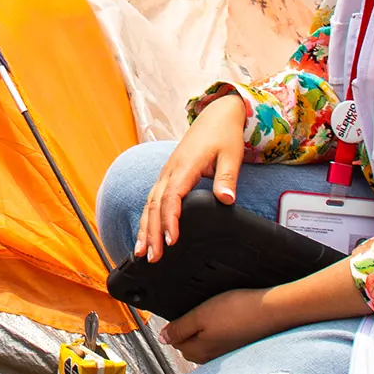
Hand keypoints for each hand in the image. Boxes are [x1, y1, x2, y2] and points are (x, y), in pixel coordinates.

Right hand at [136, 94, 247, 262]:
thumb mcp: (231, 155)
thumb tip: (226, 200)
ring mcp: (165, 173)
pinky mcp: (166, 176)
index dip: (170, 220)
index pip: (172, 197)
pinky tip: (145, 235)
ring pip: (148, 204)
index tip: (171, 240)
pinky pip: (151, 200)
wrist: (216, 116)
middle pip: (154, 205)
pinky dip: (146, 219)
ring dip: (144, 229)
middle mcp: (170, 171)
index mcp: (185, 166)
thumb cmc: (223, 135)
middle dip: (152, 233)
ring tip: (142, 254)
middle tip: (153, 257)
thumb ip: (227, 178)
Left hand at [162, 288, 276, 363]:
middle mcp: (211, 358)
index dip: (177, 325)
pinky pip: (221, 342)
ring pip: (205, 344)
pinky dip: (220, 332)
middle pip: (189, 345)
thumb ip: (180, 328)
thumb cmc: (238, 311)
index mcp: (198, 351)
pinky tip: (228, 320)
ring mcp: (225, 354)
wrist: (272, 311)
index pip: (175, 342)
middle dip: (189, 330)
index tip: (185, 312)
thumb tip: (163, 338)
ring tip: (216, 314)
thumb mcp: (201, 315)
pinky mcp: (238, 348)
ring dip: (205, 331)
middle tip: (200, 311)